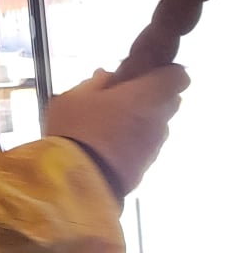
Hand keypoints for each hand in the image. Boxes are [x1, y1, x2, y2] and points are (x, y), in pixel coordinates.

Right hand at [44, 65, 189, 193]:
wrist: (79, 180)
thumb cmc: (76, 130)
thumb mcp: (73, 98)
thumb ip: (94, 83)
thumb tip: (106, 76)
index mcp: (145, 95)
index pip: (178, 76)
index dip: (165, 72)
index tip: (145, 73)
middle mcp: (158, 118)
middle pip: (169, 100)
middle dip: (151, 96)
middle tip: (123, 97)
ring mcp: (155, 144)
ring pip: (157, 124)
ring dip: (142, 120)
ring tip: (111, 125)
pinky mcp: (147, 165)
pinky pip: (146, 144)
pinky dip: (135, 140)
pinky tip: (109, 145)